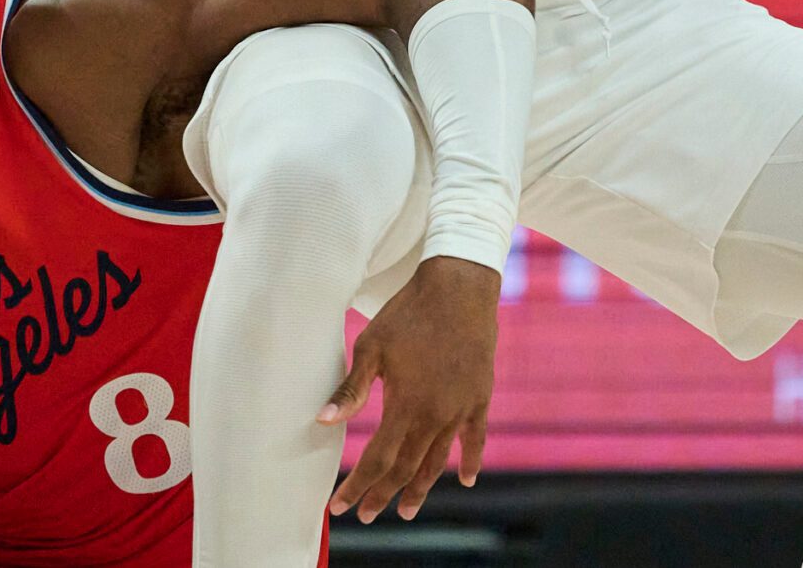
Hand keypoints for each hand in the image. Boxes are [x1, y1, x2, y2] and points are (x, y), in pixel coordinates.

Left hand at [320, 258, 499, 523]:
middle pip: (406, 467)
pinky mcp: (479, 397)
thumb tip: (323, 422)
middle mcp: (435, 415)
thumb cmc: (408, 313)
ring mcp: (461, 409)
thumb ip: (351, 389)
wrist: (459, 287)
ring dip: (420, 488)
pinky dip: (469, 461)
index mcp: (406, 404)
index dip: (358, 486)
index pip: (378, 460)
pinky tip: (466, 480)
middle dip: (383, 493)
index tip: (341, 506)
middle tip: (366, 514)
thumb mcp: (372, 346)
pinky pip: (476, 439)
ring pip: (437, 460)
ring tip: (406, 510)